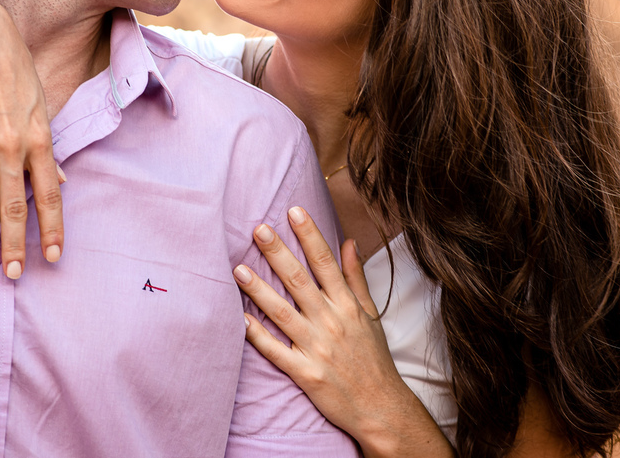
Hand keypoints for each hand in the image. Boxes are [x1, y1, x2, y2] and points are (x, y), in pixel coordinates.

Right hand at [0, 0, 63, 277]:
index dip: (52, 227)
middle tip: (11, 275)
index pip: (50, 193)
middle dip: (12, 244)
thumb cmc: (15, 70)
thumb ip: (47, 147)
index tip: (52, 256)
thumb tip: (58, 181)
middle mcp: (11, 144)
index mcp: (39, 137)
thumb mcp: (43, 104)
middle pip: (13, 205)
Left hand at [234, 208, 452, 456]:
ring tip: (237, 269)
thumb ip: (355, 277)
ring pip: (282, 313)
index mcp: (347, 306)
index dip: (309, 235)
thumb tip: (348, 241)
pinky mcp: (306, 374)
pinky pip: (276, 351)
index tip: (293, 211)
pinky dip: (258, 335)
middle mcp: (332, 323)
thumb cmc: (373, 358)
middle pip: (300, 281)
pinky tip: (239, 319)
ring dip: (259, 290)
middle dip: (278, 253)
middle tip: (257, 229)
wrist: (381, 408)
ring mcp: (317, 349)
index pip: (325, 262)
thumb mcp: (371, 314)